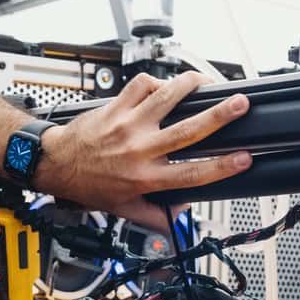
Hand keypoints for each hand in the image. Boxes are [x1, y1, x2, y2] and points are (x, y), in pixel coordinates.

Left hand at [36, 72, 252, 229]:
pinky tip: (165, 86)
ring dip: (190, 85)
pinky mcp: (115, 107)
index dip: (222, 167)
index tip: (244, 158)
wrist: (54, 164)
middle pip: (187, 131)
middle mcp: (139, 150)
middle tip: (241, 105)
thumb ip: (153, 216)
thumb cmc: (87, 185)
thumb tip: (178, 218)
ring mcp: (127, 125)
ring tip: (209, 81)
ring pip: (165, 98)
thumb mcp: (121, 209)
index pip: (192, 174)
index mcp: (145, 178)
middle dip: (218, 116)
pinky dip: (156, 81)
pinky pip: (141, 85)